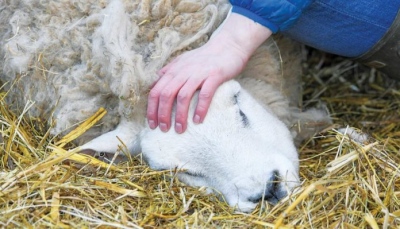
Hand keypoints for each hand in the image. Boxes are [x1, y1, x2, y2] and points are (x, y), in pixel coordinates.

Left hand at [147, 13, 271, 132]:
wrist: (229, 45)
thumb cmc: (205, 57)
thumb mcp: (183, 62)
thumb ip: (169, 71)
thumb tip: (155, 83)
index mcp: (174, 70)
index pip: (156, 90)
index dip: (151, 109)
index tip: (152, 124)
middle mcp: (183, 71)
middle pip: (166, 94)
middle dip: (162, 114)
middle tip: (163, 129)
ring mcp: (199, 73)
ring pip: (183, 96)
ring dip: (179, 115)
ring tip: (179, 129)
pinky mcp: (214, 76)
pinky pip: (205, 94)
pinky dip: (200, 108)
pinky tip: (198, 120)